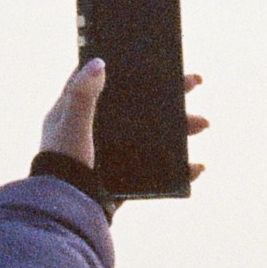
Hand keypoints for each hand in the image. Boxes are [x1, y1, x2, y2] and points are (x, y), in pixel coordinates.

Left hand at [39, 64, 208, 188]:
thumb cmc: (64, 166)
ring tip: (202, 124)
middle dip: (168, 95)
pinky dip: (179, 168)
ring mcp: (112, 154)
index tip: (150, 55)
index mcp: (77, 112)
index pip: (101, 79)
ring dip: (180, 128)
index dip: (123, 65)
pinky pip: (156, 168)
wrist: (67, 212)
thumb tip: (99, 62)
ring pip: (152, 134)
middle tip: (195, 82)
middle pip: (136, 105)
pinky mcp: (124, 177)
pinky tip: (196, 167)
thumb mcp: (72, 125)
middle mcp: (95, 130)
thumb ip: (82, 94)